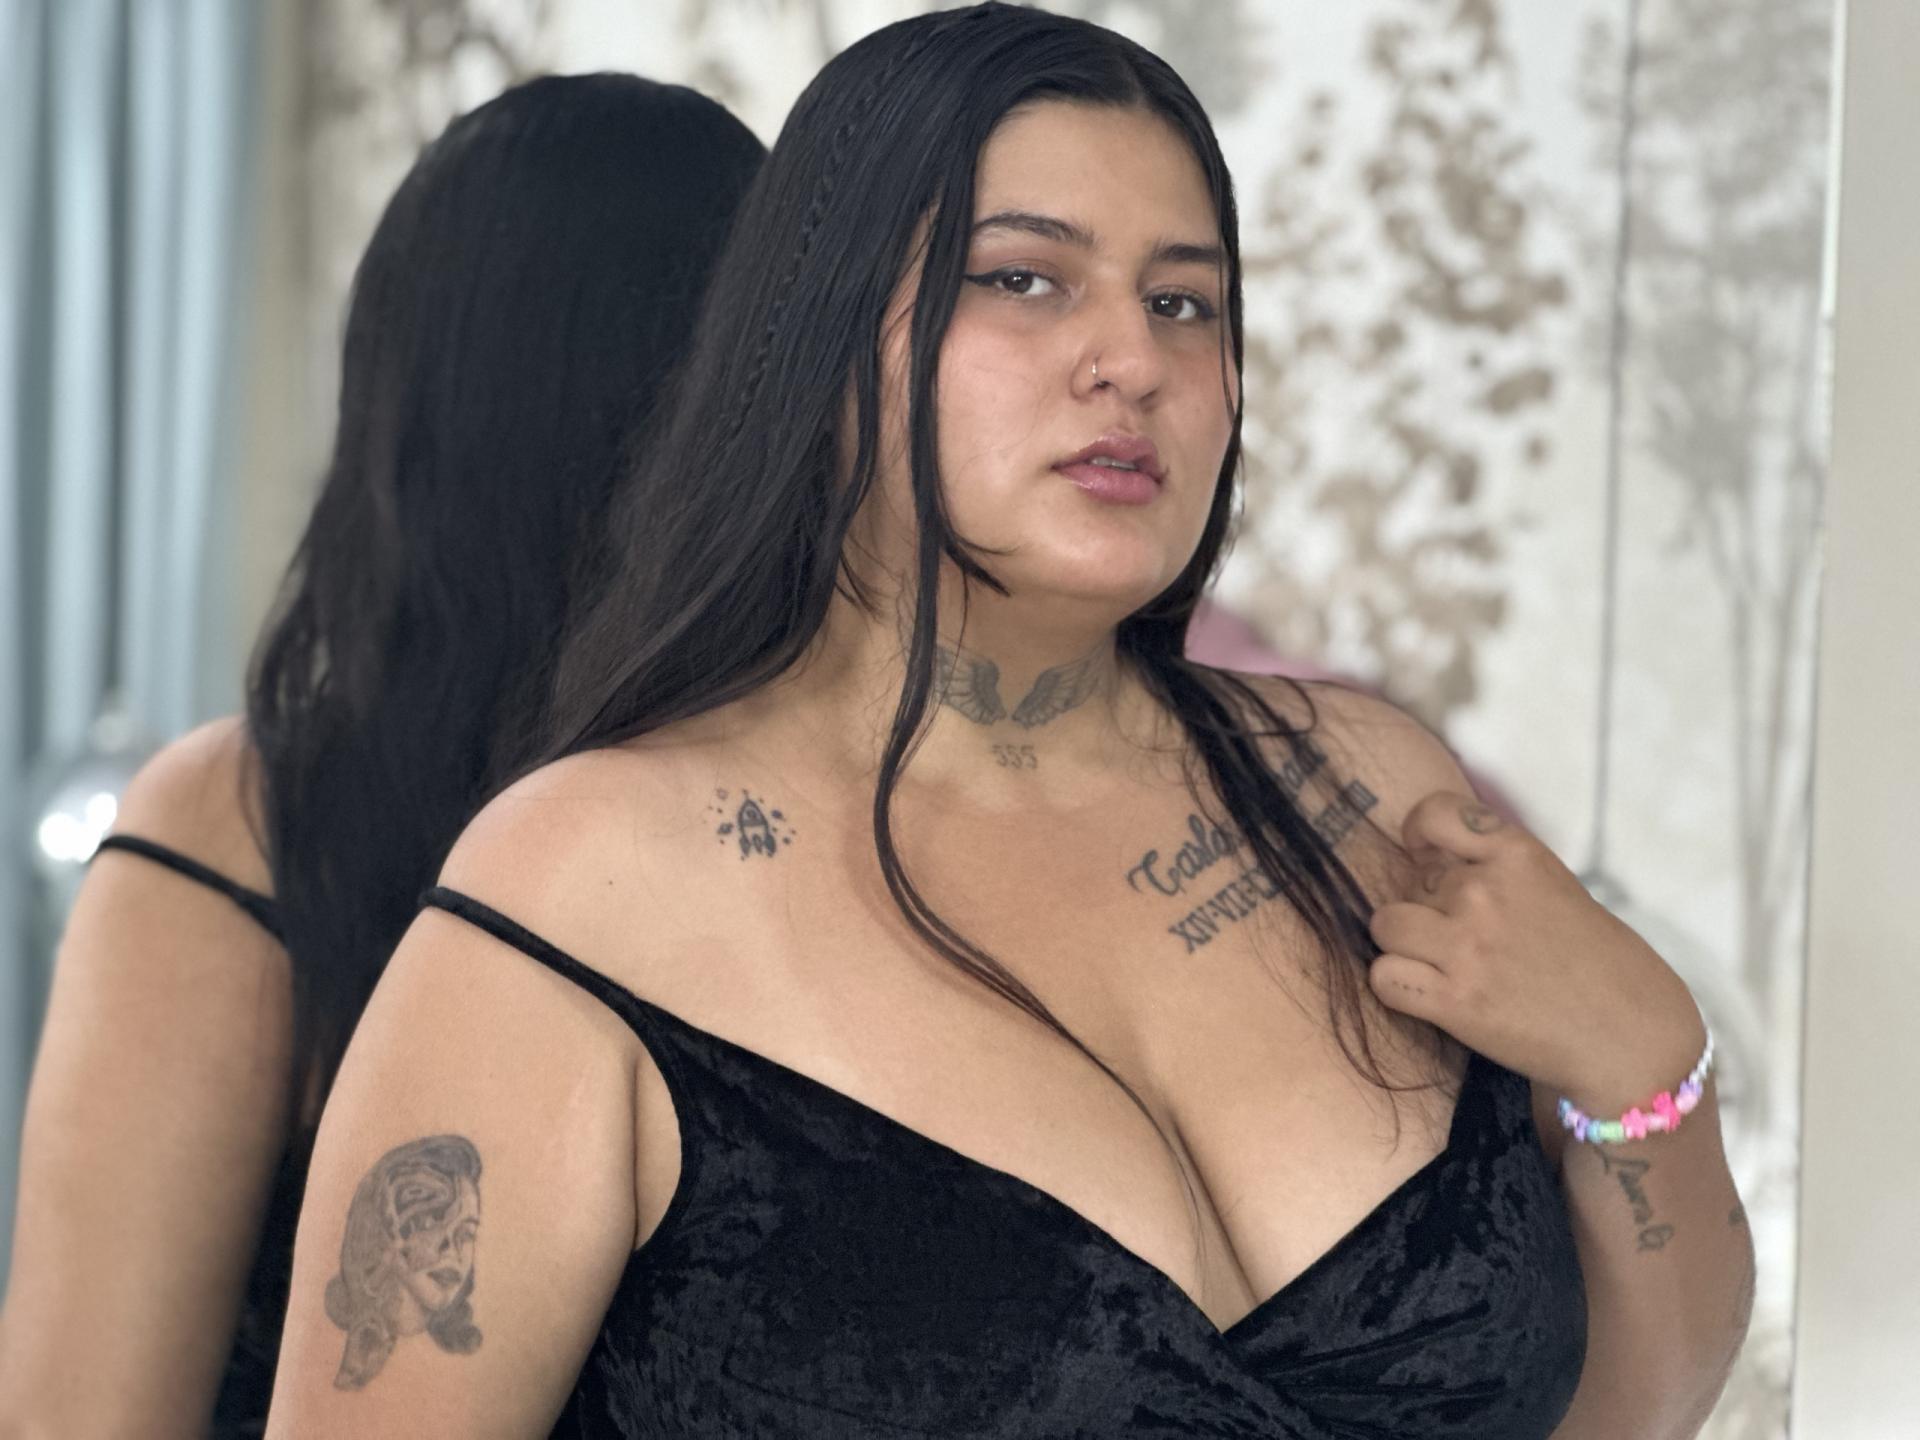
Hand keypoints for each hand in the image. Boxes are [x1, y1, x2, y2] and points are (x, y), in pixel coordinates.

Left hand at [1365, 792, 1704, 1112]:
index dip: (1419, 835)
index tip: (1425, 856)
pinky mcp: (1452, 1000)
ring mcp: (1465, 945)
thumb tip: (1428, 865)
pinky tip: (1429, 996)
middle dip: (1425, 908)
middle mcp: (1484, 891)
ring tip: (1437, 965)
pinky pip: (1383, 977)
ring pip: (1384, 925)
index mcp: (1517, 855)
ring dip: (1402, 945)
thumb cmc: (1599, 964)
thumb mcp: (1554, 888)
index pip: (1434, 814)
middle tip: (1461, 940)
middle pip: (1407, 882)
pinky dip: (1398, 987)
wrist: (1630, 1037)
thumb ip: (1495, 870)